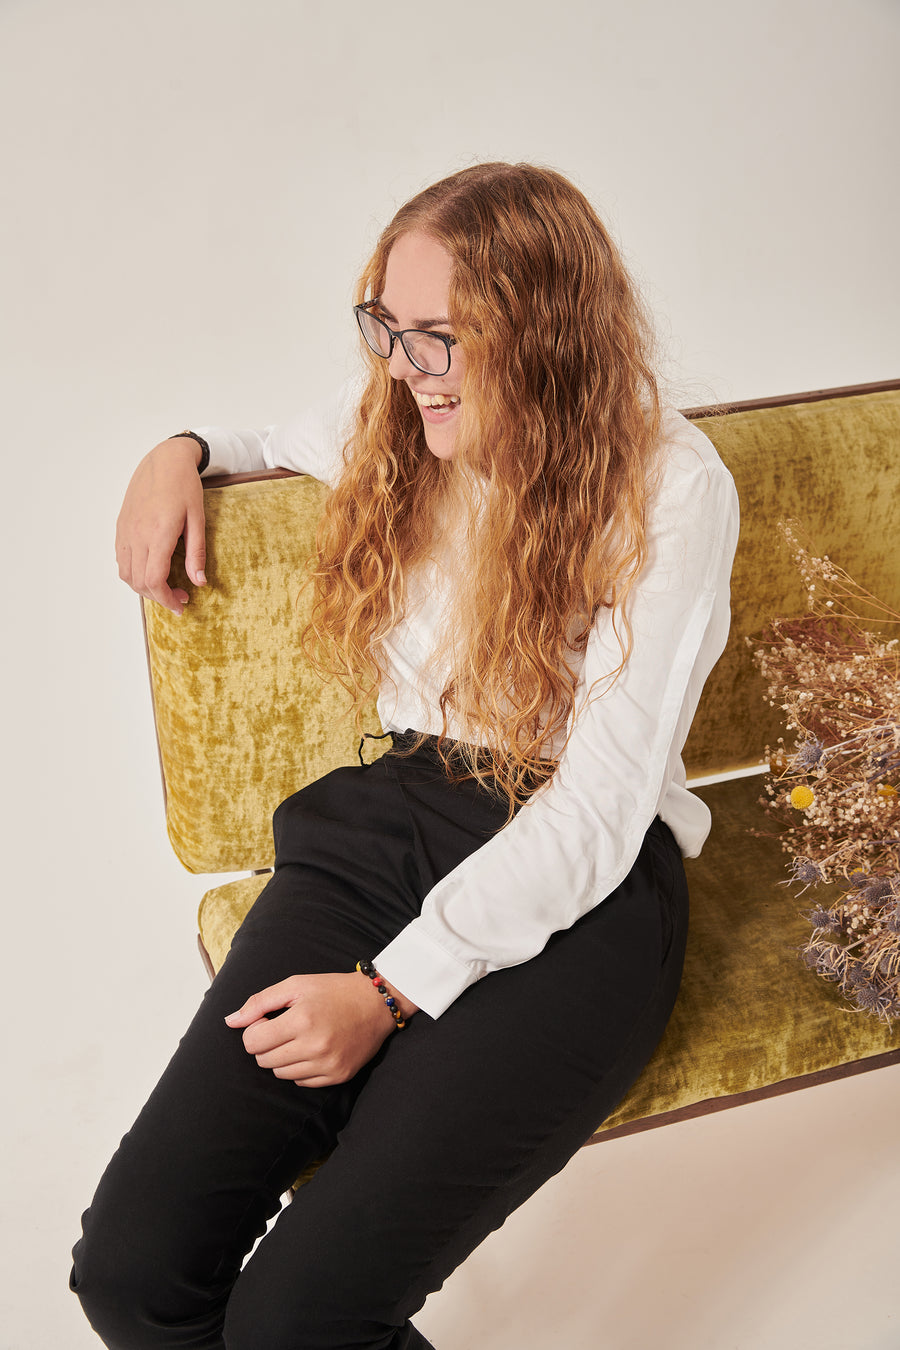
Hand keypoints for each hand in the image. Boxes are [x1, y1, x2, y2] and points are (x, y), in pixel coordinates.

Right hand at [115, 437, 206, 614]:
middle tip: (180, 598)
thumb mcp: (198, 519)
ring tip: (165, 587)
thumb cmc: (184, 486)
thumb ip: (197, 553)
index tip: (181, 606)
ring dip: (144, 588)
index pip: (154, 580)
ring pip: (126, 574)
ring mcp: (125, 531)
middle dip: (159, 597)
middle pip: (139, 582)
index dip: (166, 599)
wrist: (163, 460)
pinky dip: (134, 573)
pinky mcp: (121, 527)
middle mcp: (136, 535)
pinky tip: (151, 570)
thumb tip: (199, 582)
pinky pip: (121, 560)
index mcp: (158, 534)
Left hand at [224, 972, 417, 1087]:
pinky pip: (301, 1082)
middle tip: (283, 1028)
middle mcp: (314, 1046)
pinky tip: (312, 1050)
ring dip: (282, 1057)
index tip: (267, 1021)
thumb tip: (230, 1021)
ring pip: (281, 1074)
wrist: (377, 1002)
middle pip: (264, 1061)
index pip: (253, 1043)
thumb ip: (260, 1002)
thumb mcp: (296, 985)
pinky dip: (300, 1068)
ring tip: (299, 1038)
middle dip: (266, 1044)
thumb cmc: (333, 990)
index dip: (254, 1031)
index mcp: (302, 1019)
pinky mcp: (338, 1076)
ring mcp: (328, 1064)